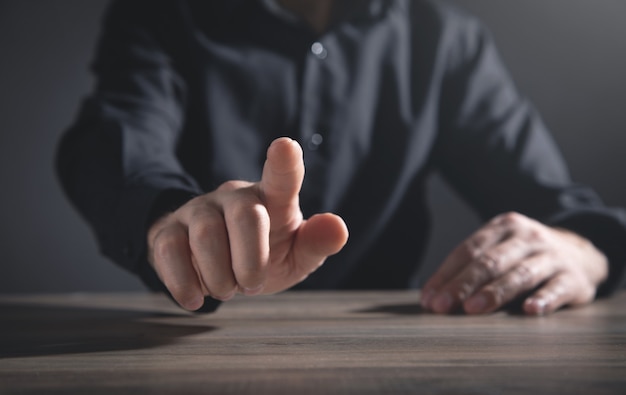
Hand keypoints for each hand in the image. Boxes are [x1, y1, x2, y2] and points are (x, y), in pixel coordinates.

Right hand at [147, 137, 348, 309]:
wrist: (218, 267)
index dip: (284, 162)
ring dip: (219, 276)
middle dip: (251, 261)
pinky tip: (195, 297)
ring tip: (227, 289)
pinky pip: (168, 249)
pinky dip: (183, 281)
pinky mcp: (168, 229)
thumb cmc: (265, 253)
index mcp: (273, 198)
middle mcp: (235, 196)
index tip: (286, 147)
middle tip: (252, 287)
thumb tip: (338, 228)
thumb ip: (316, 243)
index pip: (282, 175)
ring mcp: (199, 209)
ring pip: (205, 234)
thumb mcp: (296, 255)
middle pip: (244, 215)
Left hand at [420, 212, 607, 314]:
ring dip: (495, 292)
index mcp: (503, 227)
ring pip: (520, 274)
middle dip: (462, 284)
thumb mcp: (500, 249)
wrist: (580, 252)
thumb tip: (432, 297)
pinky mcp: (573, 278)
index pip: (468, 250)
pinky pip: (557, 288)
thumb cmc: (524, 256)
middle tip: (442, 306)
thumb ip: (470, 267)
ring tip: (473, 308)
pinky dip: (544, 299)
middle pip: (490, 261)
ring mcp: (552, 256)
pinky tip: (529, 310)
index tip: (429, 298)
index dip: (446, 274)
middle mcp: (527, 237)